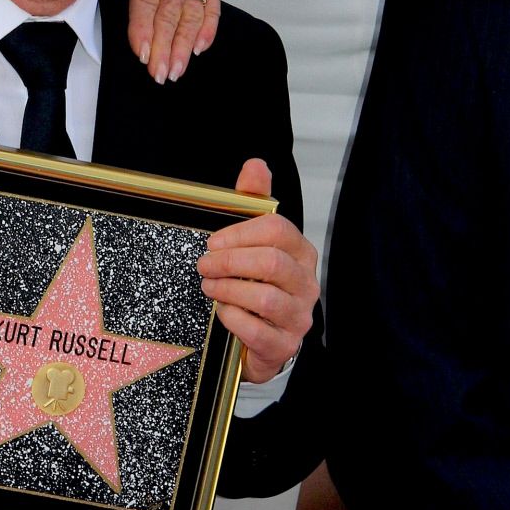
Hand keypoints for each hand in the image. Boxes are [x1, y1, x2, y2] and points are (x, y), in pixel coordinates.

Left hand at [105, 0, 219, 80]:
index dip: (144, 28)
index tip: (142, 54)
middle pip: (171, 12)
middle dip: (165, 46)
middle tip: (160, 74)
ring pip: (192, 14)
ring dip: (185, 45)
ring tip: (177, 70)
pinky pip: (212, 6)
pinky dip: (208, 28)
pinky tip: (200, 49)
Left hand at [198, 159, 317, 382]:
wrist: (261, 340)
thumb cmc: (257, 284)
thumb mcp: (253, 242)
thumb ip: (254, 203)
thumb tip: (256, 164)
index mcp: (301, 253)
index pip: (277, 230)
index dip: (240, 233)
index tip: (213, 241)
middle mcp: (306, 283)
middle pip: (271, 262)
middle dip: (229, 261)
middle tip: (203, 264)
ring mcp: (299, 316)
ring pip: (264, 297)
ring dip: (227, 289)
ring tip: (208, 286)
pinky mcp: (284, 345)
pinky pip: (256, 330)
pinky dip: (233, 319)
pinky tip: (222, 312)